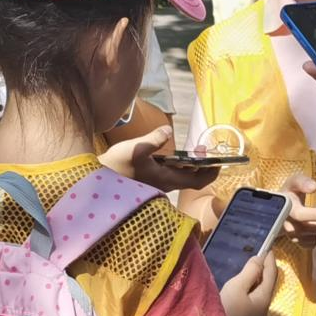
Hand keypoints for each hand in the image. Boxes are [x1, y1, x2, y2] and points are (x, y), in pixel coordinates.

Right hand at [99, 126, 221, 192]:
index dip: (211, 172)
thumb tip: (167, 130)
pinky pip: (170, 174)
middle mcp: (165, 184)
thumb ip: (153, 139)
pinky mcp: (148, 181)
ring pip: (180, 176)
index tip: (219, 161)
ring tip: (192, 151)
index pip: (197, 181)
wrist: (97, 181)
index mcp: (166, 179)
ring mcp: (156, 184)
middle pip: (191, 179)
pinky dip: (177, 165)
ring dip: (189, 165)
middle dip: (201, 166)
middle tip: (203, 150)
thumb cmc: (117, 166)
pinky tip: (171, 155)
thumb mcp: (135, 149)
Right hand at [219, 253, 276, 315]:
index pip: (271, 275)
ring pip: (261, 294)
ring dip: (258, 281)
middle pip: (268, 285)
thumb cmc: (227, 311)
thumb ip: (249, 272)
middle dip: (265, 270)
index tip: (268, 248)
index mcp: (264, 298)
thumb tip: (259, 259)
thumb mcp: (237, 287)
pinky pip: (254, 301)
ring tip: (251, 271)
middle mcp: (264, 308)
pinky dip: (252, 290)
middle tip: (260, 257)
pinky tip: (243, 290)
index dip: (270, 260)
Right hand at [279, 174, 315, 248]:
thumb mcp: (294, 183)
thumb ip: (302, 181)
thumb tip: (314, 186)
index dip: (312, 215)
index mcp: (285, 207)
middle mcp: (285, 222)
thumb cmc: (292, 193)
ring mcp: (291, 234)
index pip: (297, 214)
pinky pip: (309, 244)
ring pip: (306, 239)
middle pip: (302, 230)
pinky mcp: (298, 241)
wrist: (283, 207)